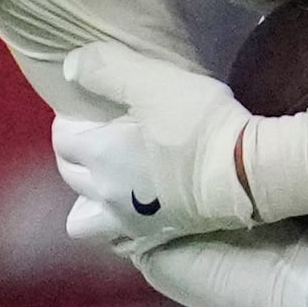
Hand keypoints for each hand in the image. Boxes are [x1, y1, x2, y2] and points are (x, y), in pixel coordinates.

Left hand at [54, 45, 263, 247]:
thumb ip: (107, 69)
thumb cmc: (199, 125)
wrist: (244, 174)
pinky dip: (116, 227)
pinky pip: (118, 239)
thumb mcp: (155, 82)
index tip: (90, 109)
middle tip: (99, 135)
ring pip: (83, 218)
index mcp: (99, 154)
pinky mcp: (156, 236)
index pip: (63, 138)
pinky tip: (135, 210)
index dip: (71, 120)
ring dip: (86, 199)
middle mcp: (105, 192)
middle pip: (69, 174)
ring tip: (109, 181)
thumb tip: (70, 66)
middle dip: (74, 153)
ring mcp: (129, 220)